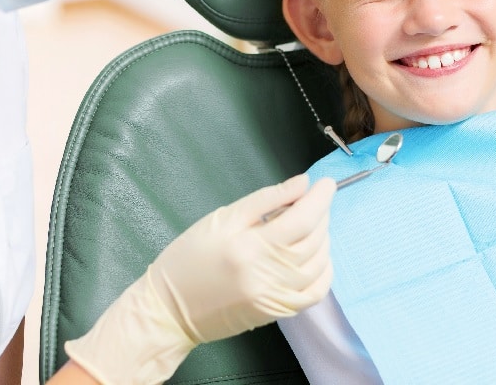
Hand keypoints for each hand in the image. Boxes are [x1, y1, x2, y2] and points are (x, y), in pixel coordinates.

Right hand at [65, 174, 335, 383]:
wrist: (169, 311)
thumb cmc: (189, 258)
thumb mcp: (221, 219)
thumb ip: (265, 200)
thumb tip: (302, 184)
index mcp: (250, 247)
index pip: (302, 219)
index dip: (320, 198)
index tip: (326, 183)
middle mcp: (267, 276)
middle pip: (313, 240)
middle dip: (321, 214)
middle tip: (314, 200)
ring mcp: (275, 298)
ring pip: (318, 264)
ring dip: (323, 238)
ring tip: (312, 224)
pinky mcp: (277, 313)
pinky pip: (315, 292)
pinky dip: (324, 270)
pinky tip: (317, 256)